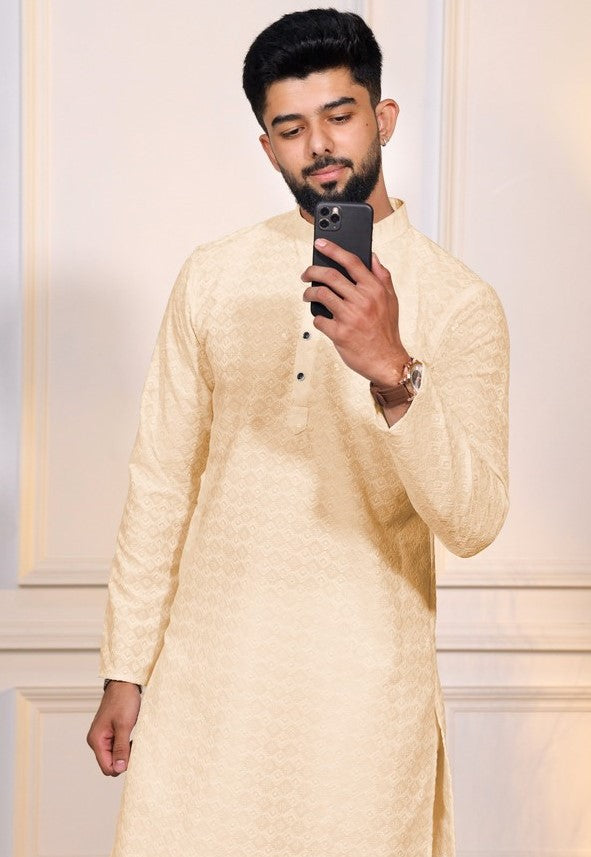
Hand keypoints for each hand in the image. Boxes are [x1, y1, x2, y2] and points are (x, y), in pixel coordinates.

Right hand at [86, 681, 140, 775]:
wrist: (124, 684)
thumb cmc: (124, 701)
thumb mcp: (124, 725)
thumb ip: (121, 748)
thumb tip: (119, 769)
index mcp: (96, 740)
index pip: (107, 767)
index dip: (121, 766)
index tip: (133, 754)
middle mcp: (96, 740)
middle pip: (109, 763)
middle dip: (122, 759)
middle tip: (134, 745)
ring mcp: (101, 737)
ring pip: (113, 756)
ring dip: (124, 752)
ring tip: (133, 740)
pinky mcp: (108, 733)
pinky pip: (115, 747)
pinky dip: (124, 746)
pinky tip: (131, 738)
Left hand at [301, 239, 409, 384]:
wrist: (386, 360)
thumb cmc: (387, 330)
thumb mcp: (391, 300)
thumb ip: (382, 276)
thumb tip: (372, 256)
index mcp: (374, 289)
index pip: (351, 261)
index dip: (333, 249)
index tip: (320, 243)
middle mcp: (362, 300)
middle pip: (330, 276)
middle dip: (312, 271)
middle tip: (305, 274)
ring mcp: (350, 317)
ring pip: (320, 295)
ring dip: (309, 293)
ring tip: (308, 295)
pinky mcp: (340, 333)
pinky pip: (319, 319)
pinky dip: (316, 318)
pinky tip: (321, 319)